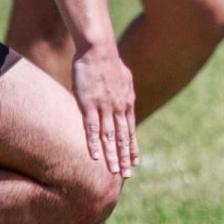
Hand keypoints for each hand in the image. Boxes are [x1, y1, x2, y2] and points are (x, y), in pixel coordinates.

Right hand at [71, 46, 137, 176]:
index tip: (134, 162)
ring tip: (114, 172)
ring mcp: (104, 107)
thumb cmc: (107, 61)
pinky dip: (93, 144)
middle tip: (126, 175)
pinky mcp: (88, 105)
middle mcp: (119, 108)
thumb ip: (124, 93)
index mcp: (127, 103)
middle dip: (124, 157)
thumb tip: (127, 99)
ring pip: (109, 137)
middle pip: (122, 138)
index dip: (131, 147)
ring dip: (111, 156)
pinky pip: (92, 128)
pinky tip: (95, 157)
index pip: (130, 131)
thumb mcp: (123, 79)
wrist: (98, 49)